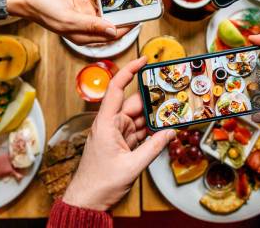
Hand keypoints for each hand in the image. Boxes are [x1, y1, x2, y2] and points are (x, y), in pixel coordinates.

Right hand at [6, 0, 131, 44]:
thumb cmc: (41, 9)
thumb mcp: (68, 18)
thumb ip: (91, 25)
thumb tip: (113, 31)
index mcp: (83, 35)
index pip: (110, 34)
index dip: (126, 27)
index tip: (138, 18)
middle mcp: (84, 24)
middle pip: (109, 19)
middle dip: (121, 9)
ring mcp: (81, 11)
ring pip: (102, 4)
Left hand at [63, 57, 175, 210]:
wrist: (87, 200)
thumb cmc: (99, 183)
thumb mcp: (132, 166)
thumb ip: (153, 148)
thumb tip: (169, 132)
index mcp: (106, 123)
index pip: (117, 88)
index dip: (129, 71)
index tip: (143, 60)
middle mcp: (110, 124)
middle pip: (134, 104)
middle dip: (153, 100)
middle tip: (172, 95)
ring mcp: (116, 134)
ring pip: (138, 118)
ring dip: (153, 117)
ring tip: (172, 114)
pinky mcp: (121, 143)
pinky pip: (138, 131)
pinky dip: (150, 130)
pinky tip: (163, 130)